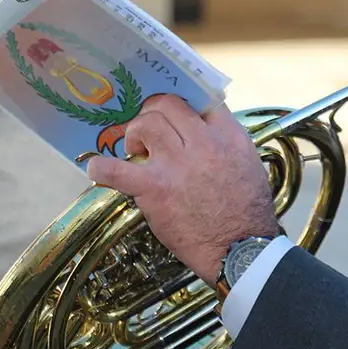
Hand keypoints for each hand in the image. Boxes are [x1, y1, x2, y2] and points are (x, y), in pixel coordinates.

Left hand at [86, 95, 279, 285]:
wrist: (241, 249)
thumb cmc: (249, 214)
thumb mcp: (250, 166)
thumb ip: (228, 145)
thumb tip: (208, 136)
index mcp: (229, 137)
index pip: (202, 100)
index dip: (184, 106)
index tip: (175, 117)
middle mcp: (203, 143)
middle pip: (168, 105)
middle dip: (153, 114)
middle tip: (148, 132)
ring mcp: (177, 164)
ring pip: (146, 123)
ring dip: (134, 133)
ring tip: (135, 150)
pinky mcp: (155, 188)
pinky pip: (116, 169)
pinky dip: (102, 167)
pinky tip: (97, 169)